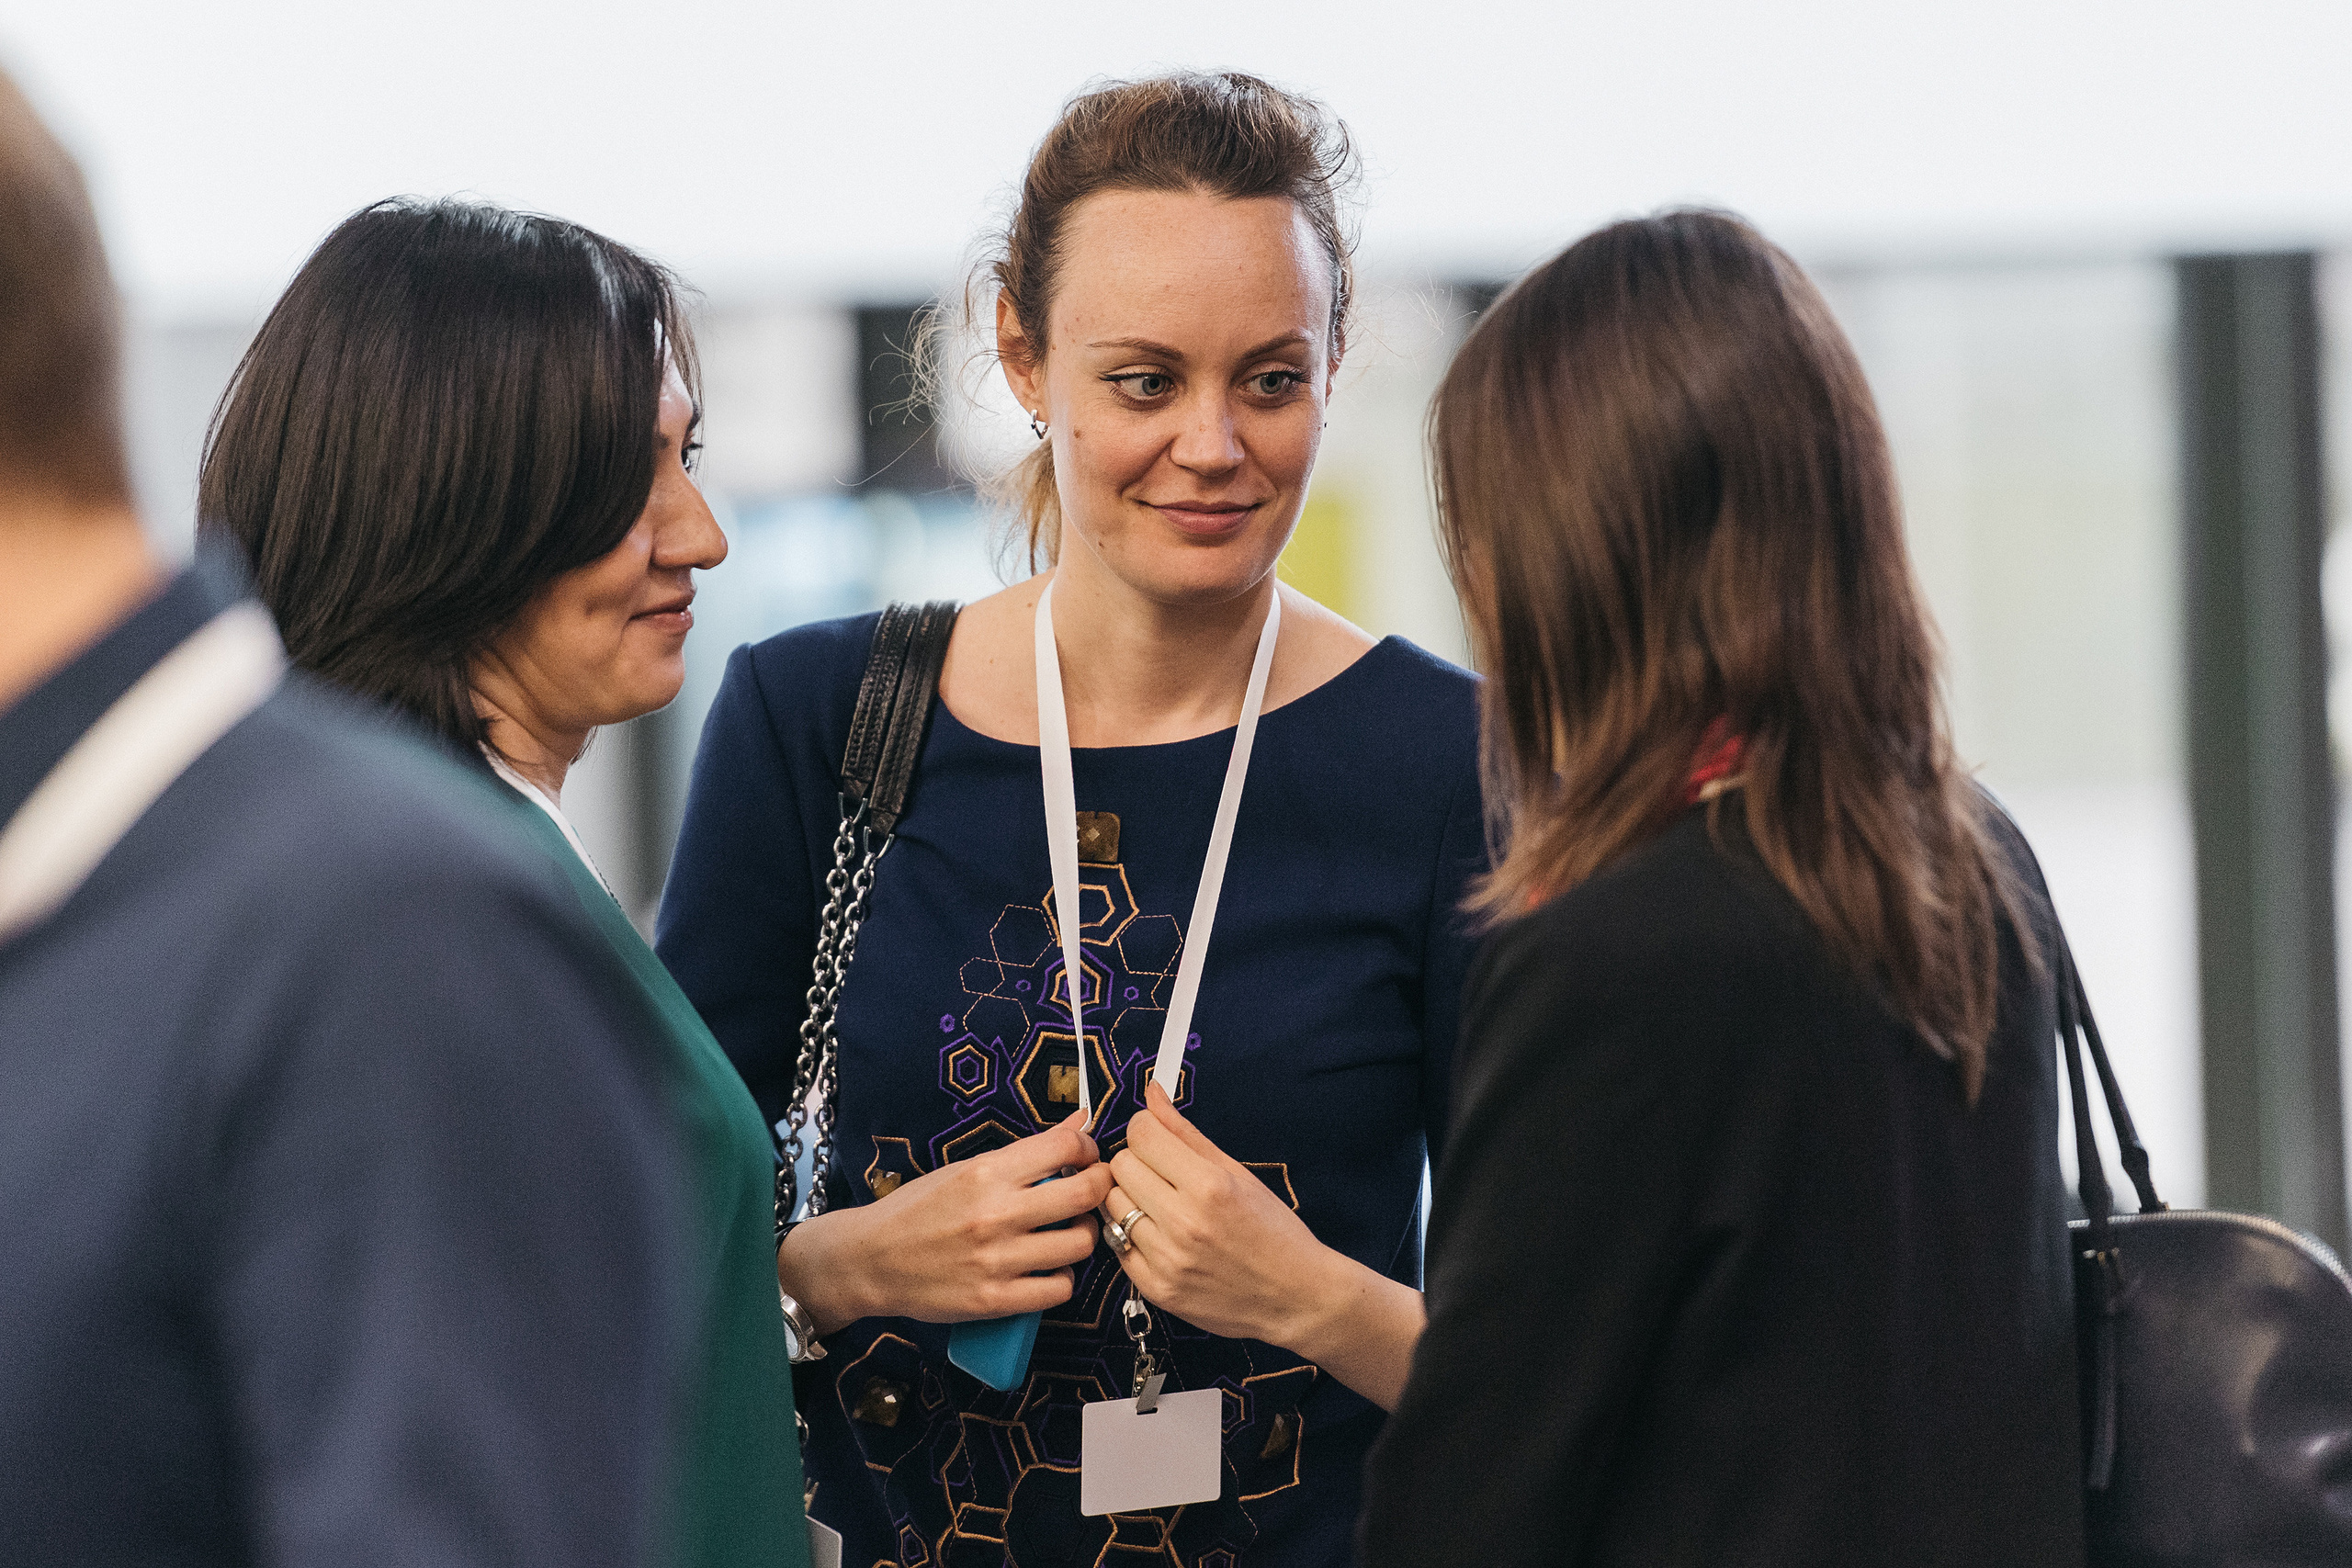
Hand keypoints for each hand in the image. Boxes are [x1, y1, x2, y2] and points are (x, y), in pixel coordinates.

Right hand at [778, 1111, 1114, 1332]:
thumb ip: (1027, 1150)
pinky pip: (1058, 1289)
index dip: (1086, 1149)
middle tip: (1091, 1192)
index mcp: (986, 1173)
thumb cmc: (918, 1209)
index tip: (1083, 1158)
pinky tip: (1048, 1269)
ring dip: (1081, 1236)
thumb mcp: (967, 1168)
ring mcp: (996, 1260)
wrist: (870, 1259)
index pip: (1064, 1147)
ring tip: (1066, 1233)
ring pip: (1079, 1244)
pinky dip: (1061, 1278)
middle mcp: (995, 1214)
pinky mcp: (994, 1300)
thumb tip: (1079, 1120)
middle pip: (1084, 1194)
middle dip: (1099, 1188)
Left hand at [1102, 1081, 1346, 1346]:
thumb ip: (1185, 1132)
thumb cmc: (1273, 1230)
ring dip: (1129, 1198)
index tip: (1158, 1140)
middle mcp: (1184, 1223)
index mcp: (1209, 1186)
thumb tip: (1152, 1093)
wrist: (1294, 1296)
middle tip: (1161, 1174)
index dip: (1147, 1130)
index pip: (1141, 1136)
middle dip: (1137, 1162)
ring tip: (1158, 1205)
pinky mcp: (1156, 1289)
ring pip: (1111, 1205)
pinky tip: (1158, 1235)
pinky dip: (1130, 1235)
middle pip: (1121, 1166)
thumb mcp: (1236, 1172)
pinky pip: (1117, 1245)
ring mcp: (1167, 1260)